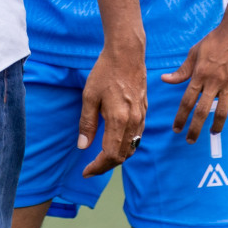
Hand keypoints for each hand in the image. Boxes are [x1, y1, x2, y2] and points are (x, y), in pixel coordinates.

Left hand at [78, 40, 146, 176]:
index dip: (98, 167)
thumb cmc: (105, 72)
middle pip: (122, 156)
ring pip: (131, 148)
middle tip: (90, 168)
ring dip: (116, 158)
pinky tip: (113, 143)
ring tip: (100, 160)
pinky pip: (136, 137)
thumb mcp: (89, 96)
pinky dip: (125, 147)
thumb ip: (87, 123)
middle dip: (106, 166)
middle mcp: (134, 122)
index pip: (110, 154)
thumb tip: (83, 147)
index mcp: (119, 120)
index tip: (85, 171)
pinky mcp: (144, 112)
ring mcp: (141, 118)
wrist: (127, 55)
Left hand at [162, 17, 227, 141]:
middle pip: (202, 111)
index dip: (181, 117)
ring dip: (216, 126)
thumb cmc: (215, 39)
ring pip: (222, 112)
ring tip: (211, 133)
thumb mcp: (194, 52)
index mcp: (199, 74)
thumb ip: (182, 70)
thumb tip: (165, 80)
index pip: (187, 101)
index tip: (176, 129)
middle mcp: (214, 82)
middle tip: (190, 140)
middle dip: (194, 128)